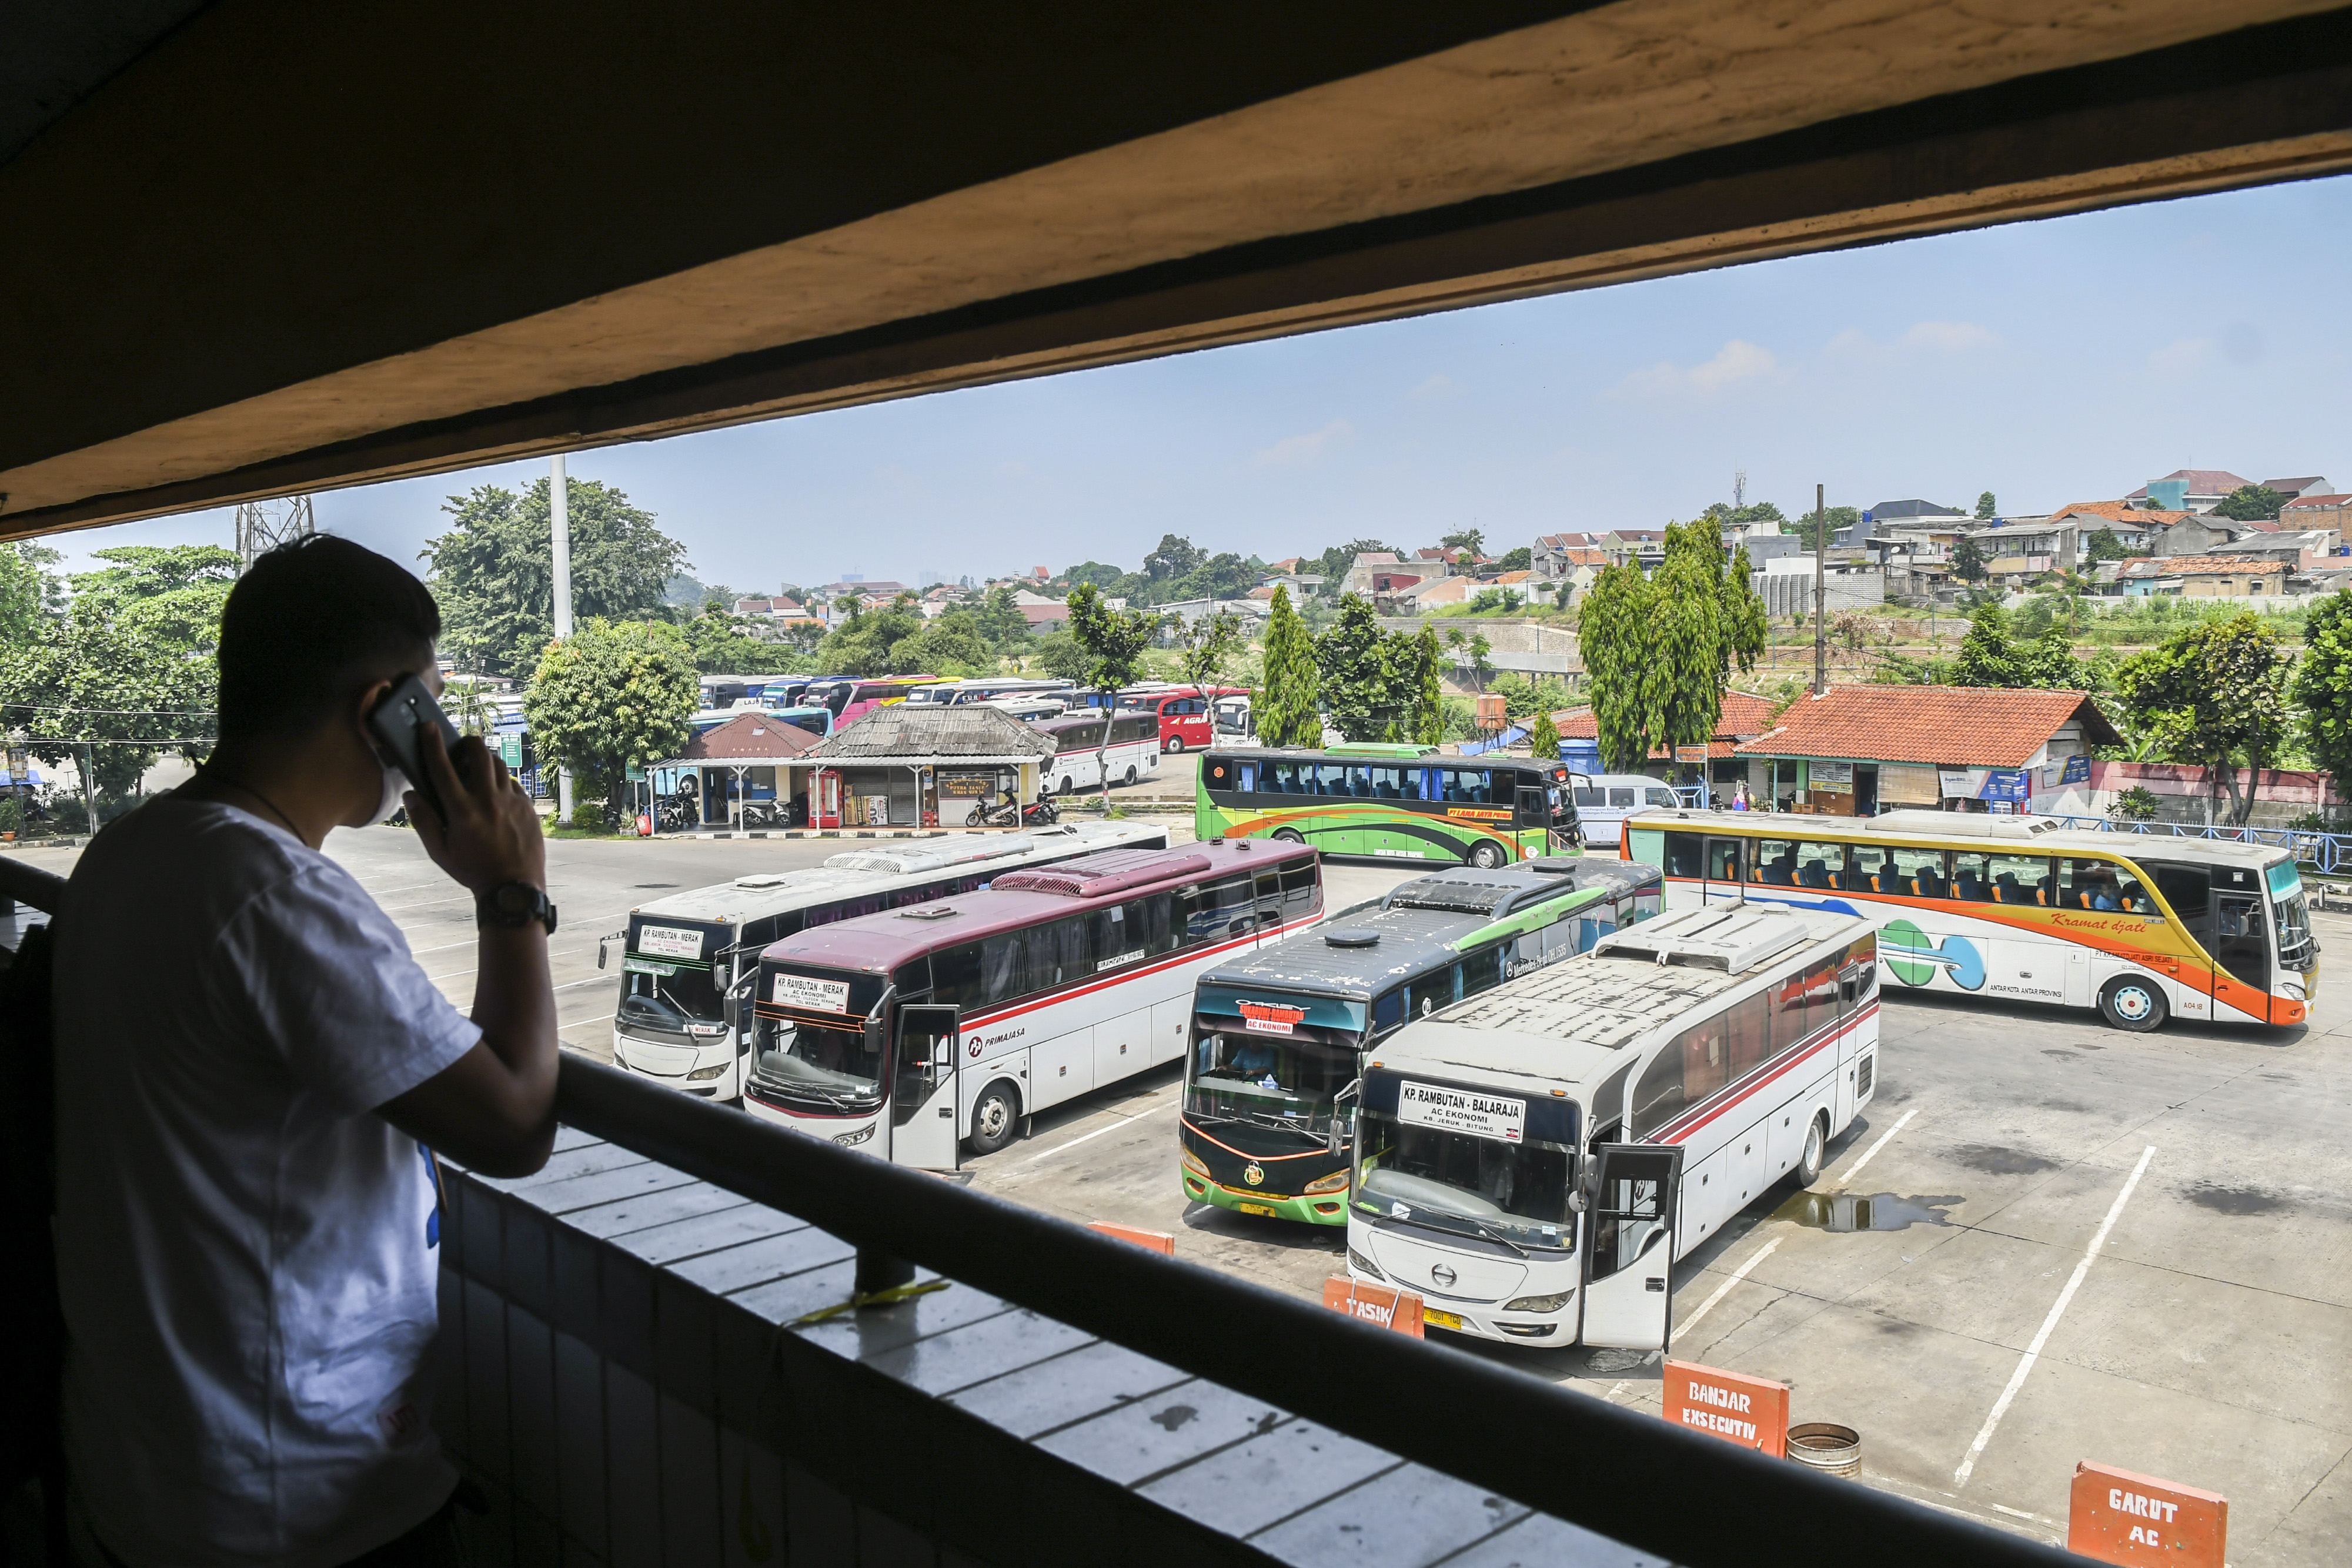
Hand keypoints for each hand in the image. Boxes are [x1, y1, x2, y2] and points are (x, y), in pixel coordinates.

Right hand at [408, 725, 546, 894]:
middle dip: (468, 743)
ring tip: (476, 769)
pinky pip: (513, 783)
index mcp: (462, 810)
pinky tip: (495, 792)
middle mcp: (488, 800)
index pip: (442, 768)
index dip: (433, 744)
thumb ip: (424, 821)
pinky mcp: (528, 807)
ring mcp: (511, 802)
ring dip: (485, 760)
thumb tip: (411, 794)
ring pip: (499, 764)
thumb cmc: (472, 871)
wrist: (513, 888)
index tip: (428, 727)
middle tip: (461, 747)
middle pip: (479, 754)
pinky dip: (501, 781)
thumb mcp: (440, 852)